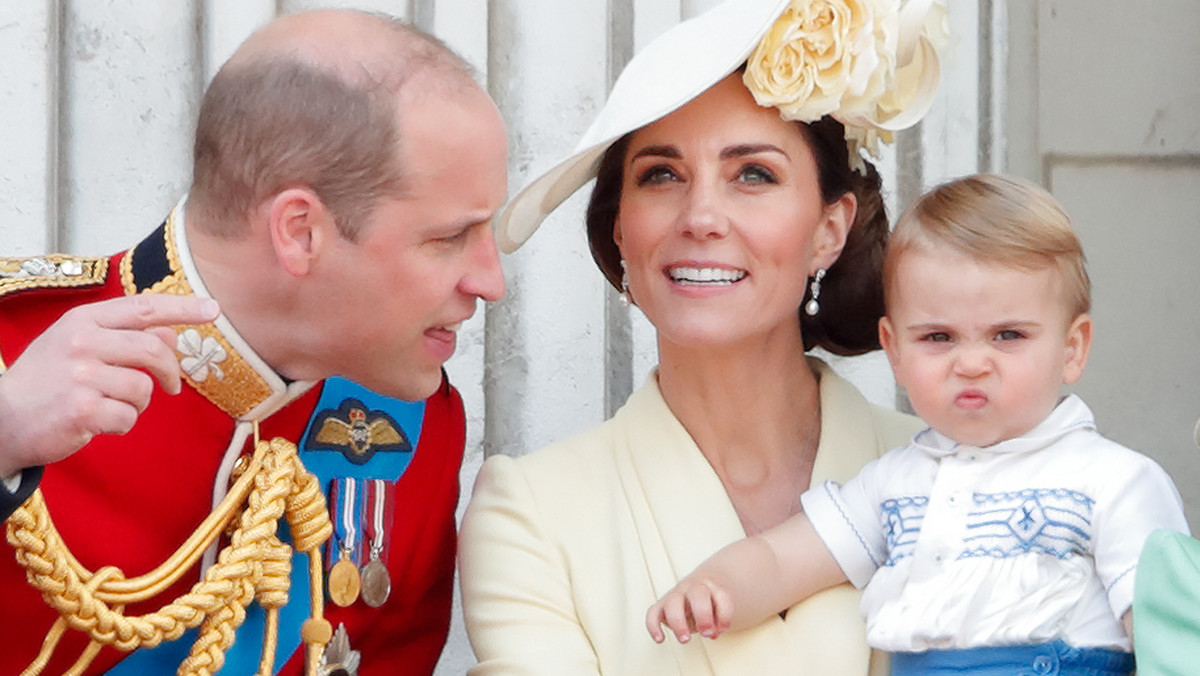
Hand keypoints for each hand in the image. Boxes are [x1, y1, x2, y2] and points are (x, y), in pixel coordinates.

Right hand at [0, 294, 219, 475]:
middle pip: (153, 349)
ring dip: (138, 403)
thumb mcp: (79, 345)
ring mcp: (80, 376)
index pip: (143, 307)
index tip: (213, 309)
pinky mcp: (82, 410)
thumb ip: (124, 335)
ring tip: (113, 405)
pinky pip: (129, 417)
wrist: (2, 418)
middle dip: (170, 371)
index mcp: (83, 320)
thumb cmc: (47, 380)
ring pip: (143, 388)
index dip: (183, 308)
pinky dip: (122, 424)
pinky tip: (99, 422)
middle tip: (173, 386)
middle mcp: (81, 342)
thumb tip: (170, 332)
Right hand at [645, 578, 732, 643]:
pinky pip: (653, 613)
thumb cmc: (712, 601)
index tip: (722, 629)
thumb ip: (720, 620)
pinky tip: (660, 639)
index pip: (722, 596)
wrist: (702, 584)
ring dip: (678, 623)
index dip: (725, 616)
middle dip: (703, 616)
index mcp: (712, 586)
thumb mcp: (721, 608)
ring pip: (673, 602)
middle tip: (705, 633)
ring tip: (685, 639)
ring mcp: (676, 594)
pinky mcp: (662, 605)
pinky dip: (653, 626)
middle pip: (697, 594)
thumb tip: (711, 633)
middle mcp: (693, 587)